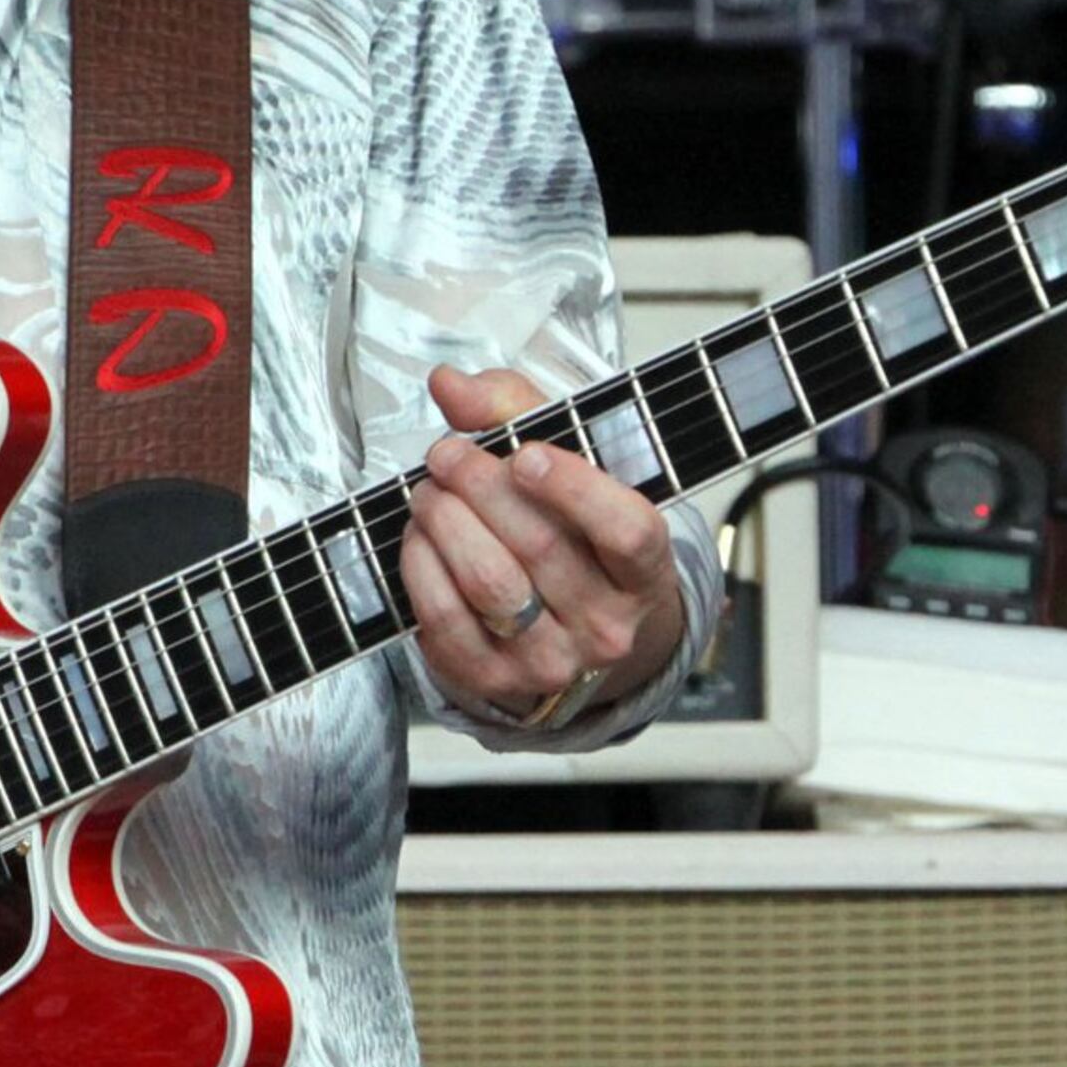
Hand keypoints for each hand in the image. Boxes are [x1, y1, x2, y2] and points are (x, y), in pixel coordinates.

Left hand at [403, 363, 684, 732]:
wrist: (585, 635)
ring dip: (445, 523)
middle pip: (540, 546)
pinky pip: (446, 621)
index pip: (627, 532)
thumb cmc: (579, 536)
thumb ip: (513, 410)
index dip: (575, 490)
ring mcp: (553, 661)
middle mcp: (608, 624)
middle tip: (447, 454)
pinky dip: (421, 568)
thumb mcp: (570, 463)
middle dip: (479, 485)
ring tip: (430, 492)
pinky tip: (420, 538)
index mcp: (646, 570)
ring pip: (489, 584)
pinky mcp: (496, 681)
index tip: (527, 454)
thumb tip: (449, 384)